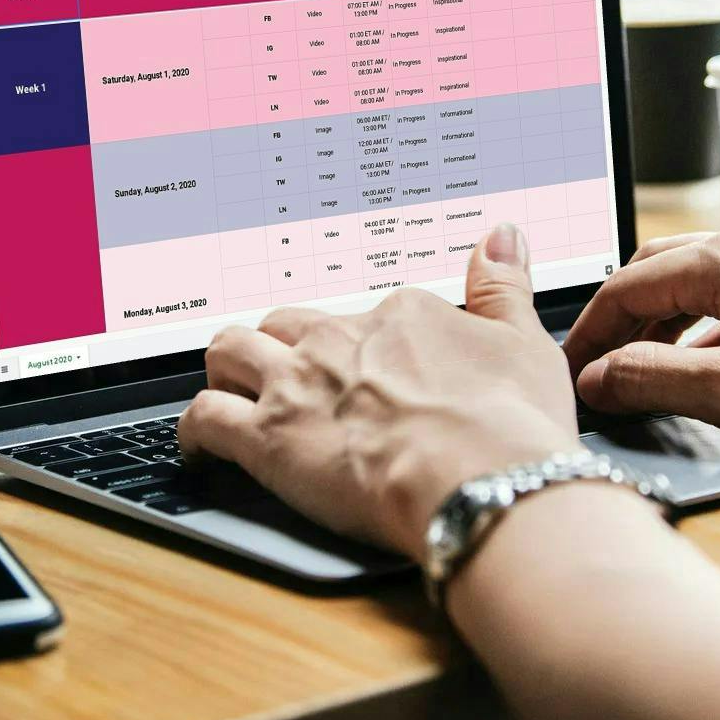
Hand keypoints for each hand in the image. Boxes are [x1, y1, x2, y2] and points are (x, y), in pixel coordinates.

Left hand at [178, 225, 583, 558]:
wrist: (482, 481)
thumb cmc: (510, 425)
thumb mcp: (523, 342)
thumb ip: (502, 287)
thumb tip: (500, 237)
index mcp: (398, 316)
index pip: (362, 316)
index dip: (360, 345)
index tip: (367, 369)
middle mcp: (339, 339)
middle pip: (284, 325)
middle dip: (279, 346)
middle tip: (287, 373)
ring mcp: (297, 385)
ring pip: (230, 353)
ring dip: (226, 369)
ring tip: (231, 390)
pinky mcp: (268, 438)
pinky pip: (205, 417)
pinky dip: (195, 430)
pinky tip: (201, 446)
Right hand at [563, 228, 719, 448]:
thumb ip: (654, 381)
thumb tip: (597, 378)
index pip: (624, 288)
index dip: (588, 336)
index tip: (569, 376)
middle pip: (654, 273)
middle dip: (618, 321)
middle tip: (595, 370)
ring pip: (694, 282)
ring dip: (657, 324)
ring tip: (639, 370)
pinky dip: (699, 326)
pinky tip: (706, 367)